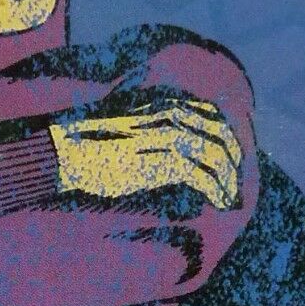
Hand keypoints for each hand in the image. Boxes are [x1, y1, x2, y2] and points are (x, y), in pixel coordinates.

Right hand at [49, 96, 241, 207]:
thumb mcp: (128, 128)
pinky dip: (216, 190)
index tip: (231, 160)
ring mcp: (170, 136)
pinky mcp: (165, 160)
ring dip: (227, 179)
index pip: (212, 116)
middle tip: (234, 183)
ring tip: (229, 198)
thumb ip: (152, 129)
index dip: (227, 138)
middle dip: (233, 161)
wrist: (70, 152)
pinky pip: (202, 176)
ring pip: (216, 156)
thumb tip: (165, 149)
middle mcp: (172, 114)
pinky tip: (219, 202)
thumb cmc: (90, 145)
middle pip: (220, 135)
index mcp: (166, 103)